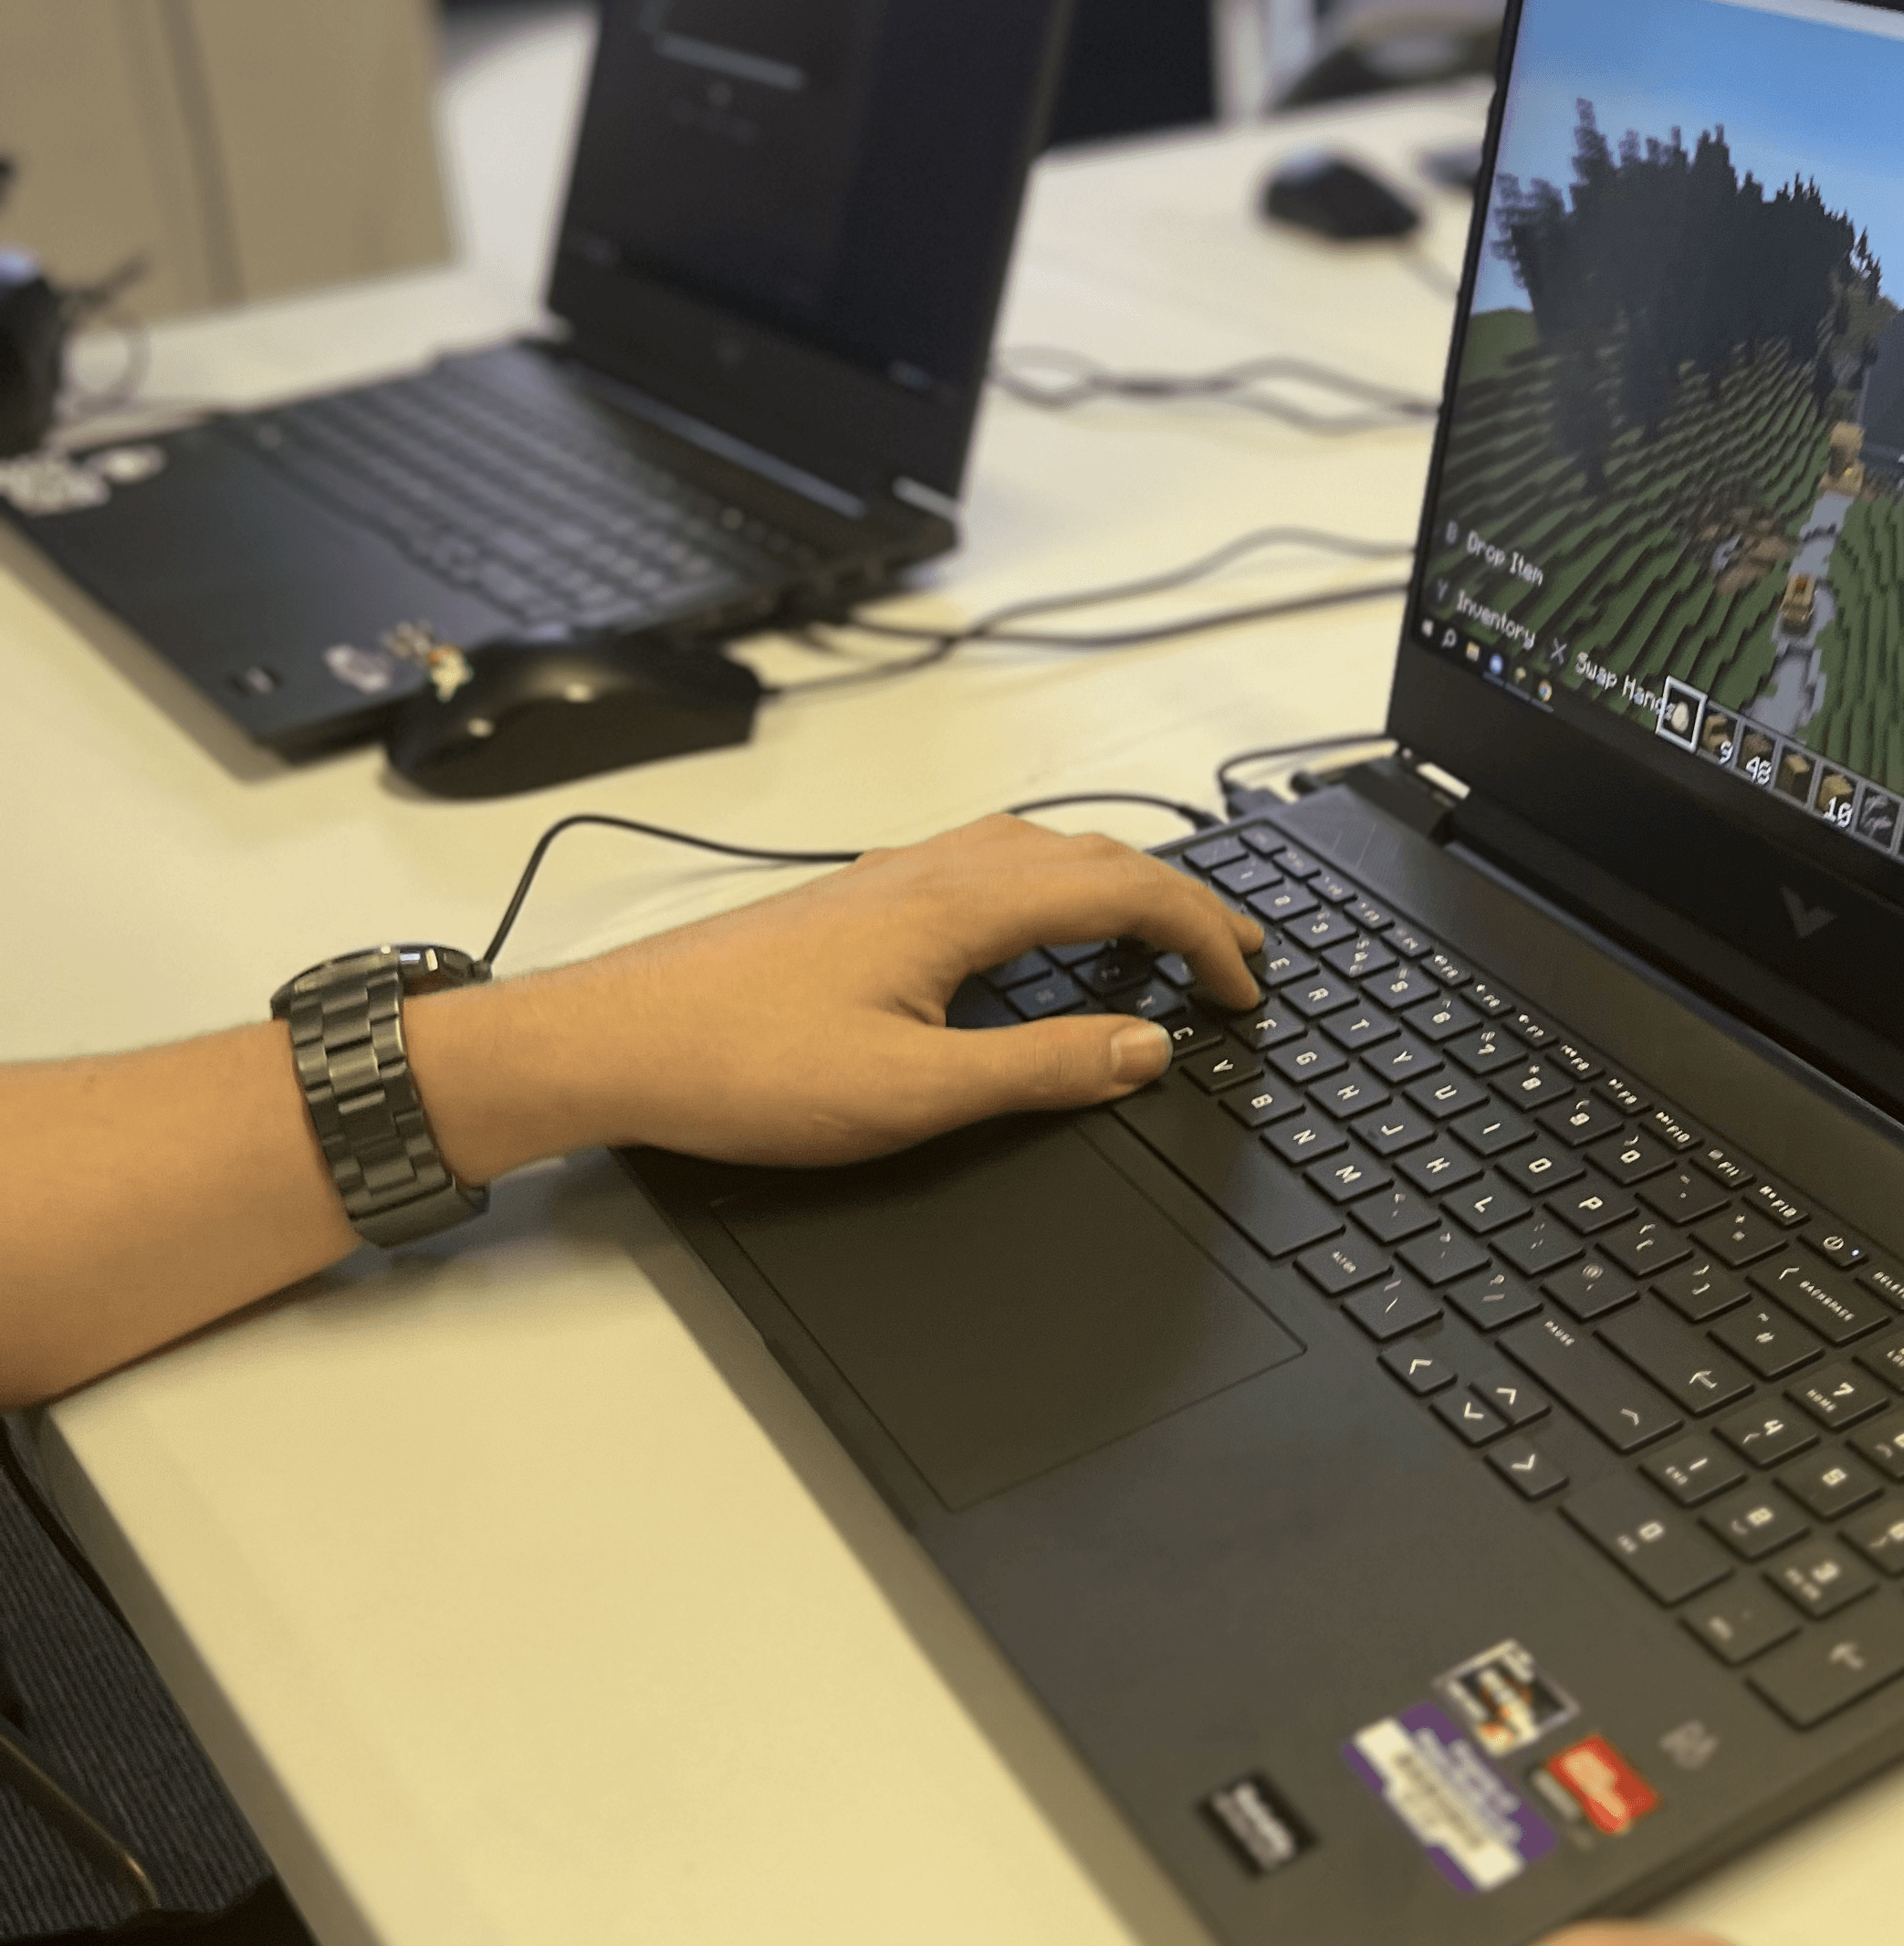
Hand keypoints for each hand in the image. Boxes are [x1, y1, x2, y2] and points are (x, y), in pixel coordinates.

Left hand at [408, 817, 1261, 1181]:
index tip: (1246, 990)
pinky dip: (1055, 888)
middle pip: (1095, 856)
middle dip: (1181, 901)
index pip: (1126, 893)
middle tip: (1238, 956)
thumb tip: (1145, 1049)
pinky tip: (1038, 933)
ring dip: (1117, 886)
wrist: (614, 1040)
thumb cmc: (743, 1066)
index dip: (1205, 936)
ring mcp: (894, 875)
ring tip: (1160, 936)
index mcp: (961, 905)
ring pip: (1041, 850)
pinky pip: (991, 864)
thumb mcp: (913, 1095)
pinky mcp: (860, 897)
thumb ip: (1041, 1070)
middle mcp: (934, 869)